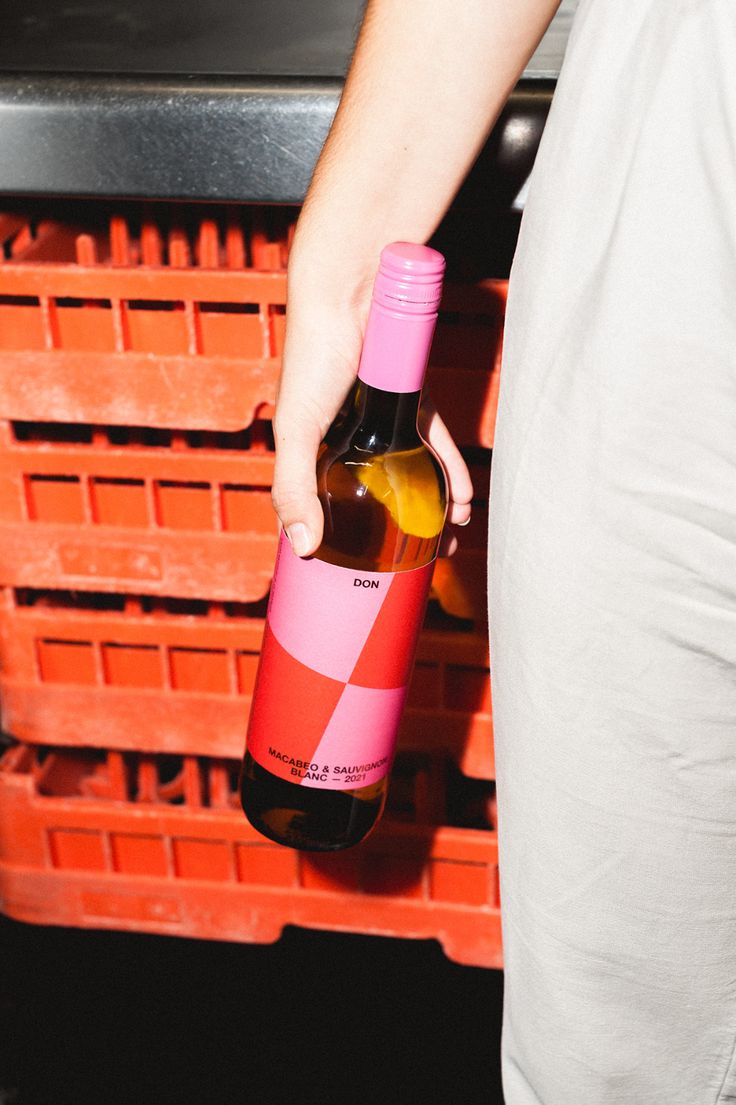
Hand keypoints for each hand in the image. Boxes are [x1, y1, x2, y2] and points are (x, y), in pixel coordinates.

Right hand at [271, 287, 472, 557]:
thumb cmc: (313, 358)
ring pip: (410, 473)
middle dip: (401, 529)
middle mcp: (347, 440)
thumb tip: (303, 547)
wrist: (349, 296)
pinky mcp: (409, 400)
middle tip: (425, 560)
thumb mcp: (296, 431)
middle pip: (377, 495)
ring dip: (432, 505)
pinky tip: (460, 495)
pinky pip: (433, 442)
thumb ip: (293, 488)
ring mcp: (381, 421)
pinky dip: (449, 469)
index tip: (367, 571)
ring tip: (449, 532)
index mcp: (311, 451)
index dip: (347, 540)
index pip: (327, 505)